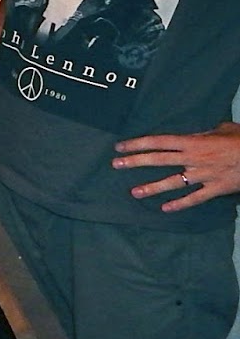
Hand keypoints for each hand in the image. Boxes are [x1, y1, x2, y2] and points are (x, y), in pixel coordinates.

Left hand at [112, 121, 239, 211]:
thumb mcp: (221, 129)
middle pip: (159, 160)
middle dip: (136, 162)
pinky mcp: (216, 189)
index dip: (138, 143)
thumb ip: (203, 134)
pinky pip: (195, 198)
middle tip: (116, 165)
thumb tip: (193, 136)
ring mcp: (203, 175)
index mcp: (193, 142)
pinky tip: (165, 209)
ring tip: (134, 192)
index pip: (159, 142)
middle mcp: (194, 159)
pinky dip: (180, 204)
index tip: (121, 146)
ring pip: (173, 182)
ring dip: (152, 188)